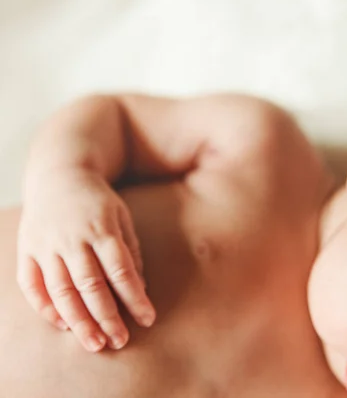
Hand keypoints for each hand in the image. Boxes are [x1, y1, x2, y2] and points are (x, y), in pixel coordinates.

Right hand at [17, 169, 155, 351]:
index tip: (148, 319)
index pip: (121, 271)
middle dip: (107, 317)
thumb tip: (141, 289)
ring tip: (94, 343)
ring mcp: (46, 244)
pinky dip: (45, 307)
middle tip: (120, 341)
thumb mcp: (122, 218)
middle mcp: (73, 239)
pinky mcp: (27, 249)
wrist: (59, 174)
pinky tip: (62, 325)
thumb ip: (131, 253)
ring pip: (61, 290)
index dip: (135, 298)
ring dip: (78, 321)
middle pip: (90, 285)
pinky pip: (31, 285)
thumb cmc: (98, 202)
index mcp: (102, 229)